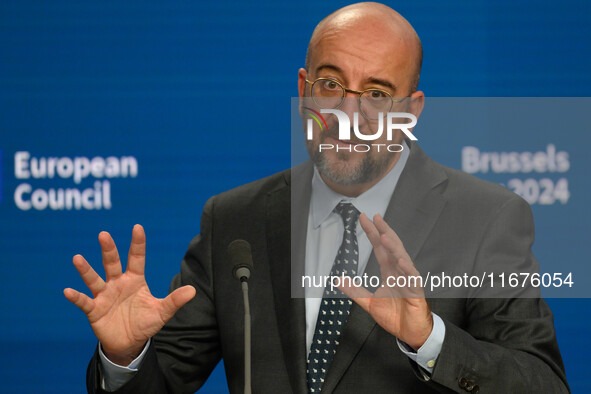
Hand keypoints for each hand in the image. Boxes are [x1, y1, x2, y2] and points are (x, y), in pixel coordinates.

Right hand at [63, 225, 195, 364]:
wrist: (129, 343)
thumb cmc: (145, 323)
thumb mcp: (162, 312)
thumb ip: (175, 300)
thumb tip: (193, 291)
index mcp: (135, 280)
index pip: (136, 258)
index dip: (137, 244)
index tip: (137, 227)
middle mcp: (118, 283)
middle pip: (112, 263)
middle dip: (109, 249)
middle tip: (104, 234)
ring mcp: (104, 295)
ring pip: (94, 279)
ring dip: (86, 270)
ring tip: (77, 258)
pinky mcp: (94, 309)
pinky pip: (84, 301)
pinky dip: (76, 297)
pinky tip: (68, 290)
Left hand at [339, 214, 432, 349]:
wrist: (410, 334)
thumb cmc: (395, 316)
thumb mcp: (369, 303)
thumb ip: (355, 291)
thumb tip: (338, 280)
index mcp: (389, 272)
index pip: (380, 248)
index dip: (372, 233)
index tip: (364, 219)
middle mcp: (399, 272)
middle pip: (392, 247)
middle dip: (384, 231)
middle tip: (376, 217)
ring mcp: (408, 280)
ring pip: (402, 259)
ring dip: (394, 247)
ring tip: (384, 236)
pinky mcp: (416, 293)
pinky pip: (413, 279)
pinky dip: (408, 270)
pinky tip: (402, 261)